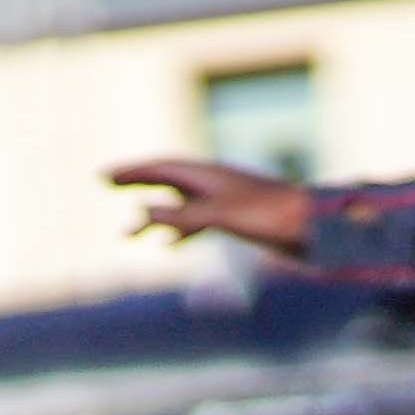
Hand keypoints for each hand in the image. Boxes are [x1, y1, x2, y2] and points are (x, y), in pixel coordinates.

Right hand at [107, 158, 312, 256]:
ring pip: (178, 204)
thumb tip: (142, 213)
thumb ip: (181, 215)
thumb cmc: (270, 215)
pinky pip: (195, 222)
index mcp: (208, 176)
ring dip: (151, 217)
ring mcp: (223, 201)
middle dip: (136, 182)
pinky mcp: (234, 219)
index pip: (160, 168)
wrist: (312, 225)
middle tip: (108, 184)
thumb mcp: (221, 215)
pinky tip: (166, 246)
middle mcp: (213, 184)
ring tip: (125, 234)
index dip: (131, 172)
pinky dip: (175, 231)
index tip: (103, 176)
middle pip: (166, 179)